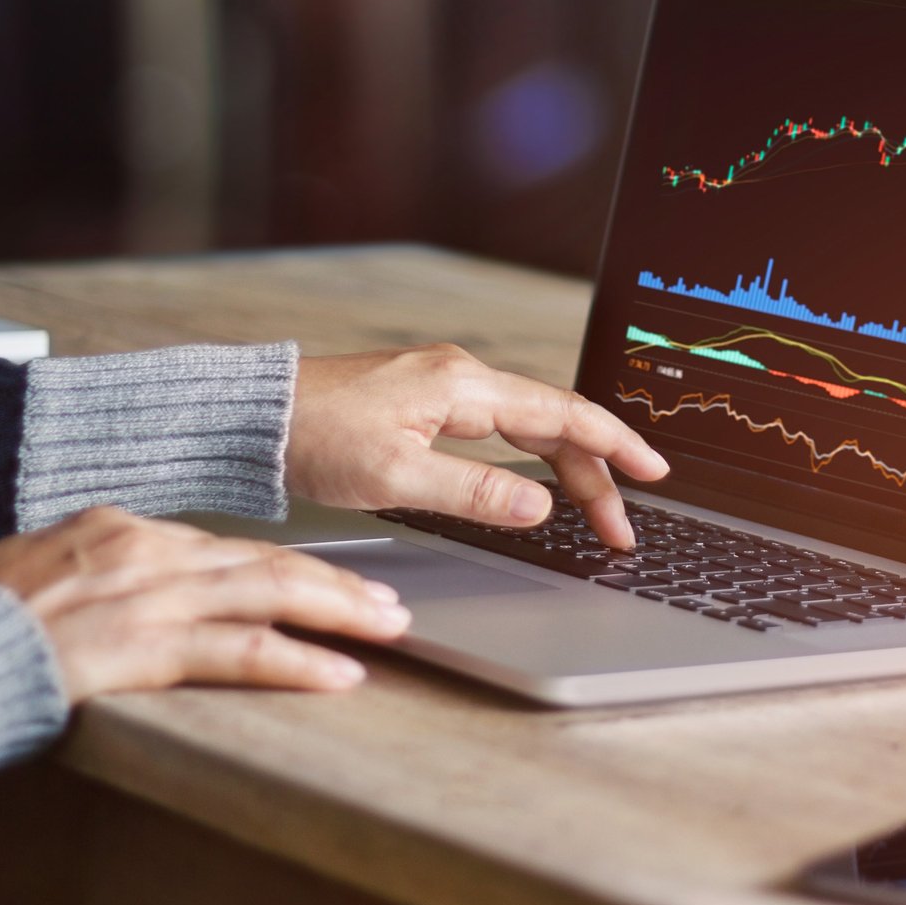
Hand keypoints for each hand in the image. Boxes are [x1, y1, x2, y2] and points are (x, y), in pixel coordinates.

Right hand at [0, 506, 408, 702]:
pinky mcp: (145, 643)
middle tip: (387, 600)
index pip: (223, 546)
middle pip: (264, 561)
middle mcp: (146, 550)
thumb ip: (99, 570)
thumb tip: (131, 586)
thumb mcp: (42, 567)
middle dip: (335, 582)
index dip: (281, 565)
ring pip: (271, 594)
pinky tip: (338, 673)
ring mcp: (150, 594)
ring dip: (339, 611)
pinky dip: (298, 660)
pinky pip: (241, 651)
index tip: (321, 580)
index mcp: (118, 524)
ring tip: (386, 626)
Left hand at [286, 344, 668, 548]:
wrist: (251, 417)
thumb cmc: (311, 438)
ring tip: (594, 511)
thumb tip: (540, 506)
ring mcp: (442, 386)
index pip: (562, 414)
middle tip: (621, 528)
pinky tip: (538, 480)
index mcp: (463, 386)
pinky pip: (499, 426)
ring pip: (528, 425)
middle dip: (595, 474)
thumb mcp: (396, 478)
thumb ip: (475, 493)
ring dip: (565, 467)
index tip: (654, 473)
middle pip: (553, 422)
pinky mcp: (423, 401)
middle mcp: (461, 376)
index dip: (614, 445)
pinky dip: (532, 455)